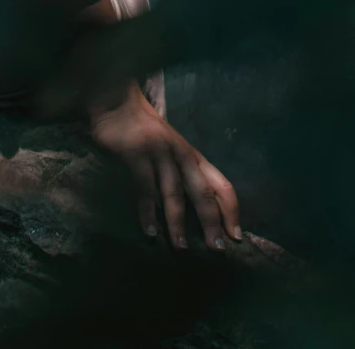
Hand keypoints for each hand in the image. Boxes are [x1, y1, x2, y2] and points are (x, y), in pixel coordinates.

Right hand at [89, 83, 240, 251]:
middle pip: (202, 191)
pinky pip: (144, 188)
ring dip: (178, 223)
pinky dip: (148, 213)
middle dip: (211, 222)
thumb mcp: (174, 152)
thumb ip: (185, 176)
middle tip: (216, 250)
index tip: (235, 237)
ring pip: (174, 192)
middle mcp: (181, 155)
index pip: (221, 184)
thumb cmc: (148, 134)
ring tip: (181, 247)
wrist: (118, 104)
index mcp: (194, 157)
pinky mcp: (136, 153)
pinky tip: (150, 232)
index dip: (230, 211)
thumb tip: (202, 216)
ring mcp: (159, 153)